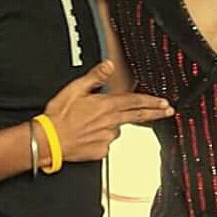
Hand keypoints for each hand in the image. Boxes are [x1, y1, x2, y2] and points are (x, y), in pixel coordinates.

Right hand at [44, 61, 173, 162]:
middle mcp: (109, 122)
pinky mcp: (100, 151)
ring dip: (114, 125)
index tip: (164, 103)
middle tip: (168, 112)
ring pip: (118, 129)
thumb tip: (109, 65)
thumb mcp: (74, 89)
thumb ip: (95, 77)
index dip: (151, 101)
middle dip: (155, 113)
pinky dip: (101, 138)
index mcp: (105, 106)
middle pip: (137, 116)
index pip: (134, 101)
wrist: (48, 141)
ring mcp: (106, 138)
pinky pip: (106, 143)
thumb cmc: (58, 117)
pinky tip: (89, 135)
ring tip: (94, 124)